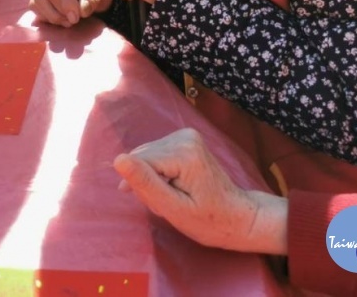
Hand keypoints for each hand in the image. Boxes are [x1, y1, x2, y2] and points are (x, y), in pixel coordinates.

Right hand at [114, 128, 288, 254]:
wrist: (237, 216)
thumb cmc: (208, 221)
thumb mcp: (174, 209)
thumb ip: (146, 184)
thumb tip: (118, 160)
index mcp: (183, 153)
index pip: (139, 163)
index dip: (142, 187)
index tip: (162, 205)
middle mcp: (184, 136)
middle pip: (142, 157)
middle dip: (147, 183)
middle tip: (168, 204)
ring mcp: (186, 135)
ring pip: (146, 156)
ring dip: (152, 179)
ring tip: (172, 196)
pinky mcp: (185, 138)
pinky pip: (156, 154)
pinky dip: (159, 173)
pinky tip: (174, 186)